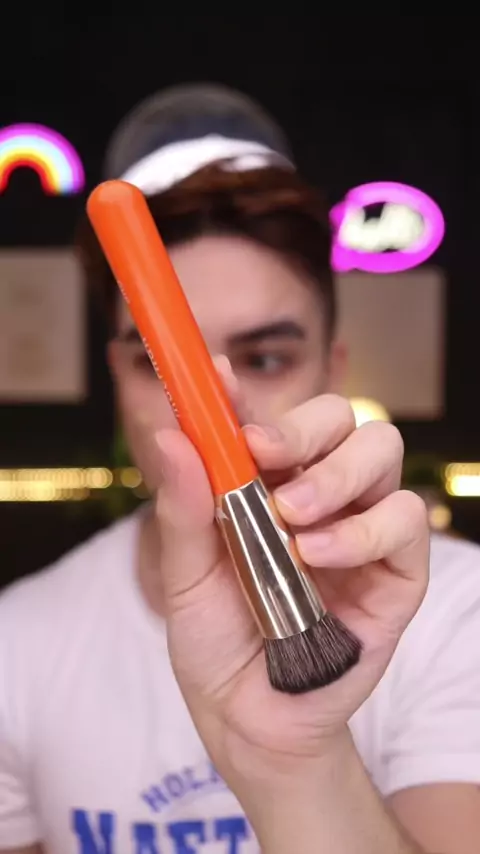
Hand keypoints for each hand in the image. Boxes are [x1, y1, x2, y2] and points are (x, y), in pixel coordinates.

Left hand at [154, 365, 429, 819]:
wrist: (249, 716)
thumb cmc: (217, 640)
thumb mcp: (184, 575)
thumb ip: (184, 509)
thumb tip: (172, 436)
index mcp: (266, 485)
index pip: (265, 420)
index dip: (243, 393)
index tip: (215, 377)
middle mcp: (319, 494)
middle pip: (339, 418)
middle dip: (302, 425)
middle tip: (263, 451)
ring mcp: (361, 527)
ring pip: (380, 451)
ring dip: (334, 475)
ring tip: (291, 518)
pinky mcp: (397, 570)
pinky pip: (403, 520)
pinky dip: (361, 530)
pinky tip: (317, 556)